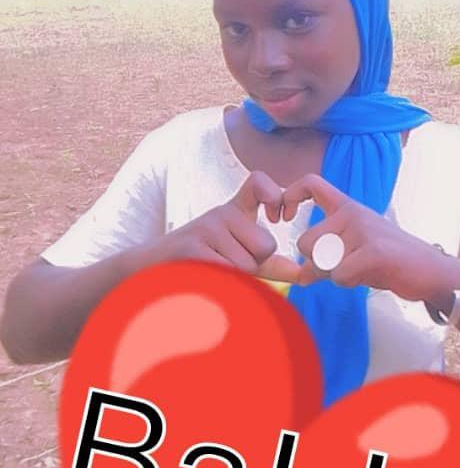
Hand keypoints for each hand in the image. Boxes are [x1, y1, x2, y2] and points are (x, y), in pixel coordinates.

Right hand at [144, 171, 300, 283]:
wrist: (149, 272)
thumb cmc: (199, 264)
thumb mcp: (235, 257)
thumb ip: (268, 262)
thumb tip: (301, 272)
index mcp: (232, 211)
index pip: (260, 183)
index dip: (275, 195)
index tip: (277, 216)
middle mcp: (220, 213)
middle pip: (266, 245)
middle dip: (255, 265)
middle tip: (224, 264)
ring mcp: (206, 228)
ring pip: (249, 264)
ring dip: (237, 280)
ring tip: (211, 272)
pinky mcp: (193, 248)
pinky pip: (230, 273)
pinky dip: (224, 285)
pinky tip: (205, 279)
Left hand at [282, 174, 454, 299]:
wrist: (432, 271)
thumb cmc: (391, 261)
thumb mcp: (355, 250)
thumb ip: (327, 256)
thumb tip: (300, 276)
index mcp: (347, 207)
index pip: (310, 183)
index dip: (289, 196)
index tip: (283, 217)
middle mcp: (353, 212)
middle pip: (305, 241)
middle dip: (317, 265)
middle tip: (344, 268)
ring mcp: (363, 229)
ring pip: (321, 261)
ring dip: (335, 275)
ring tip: (361, 271)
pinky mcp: (373, 251)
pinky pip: (338, 275)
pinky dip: (349, 283)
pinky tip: (368, 276)